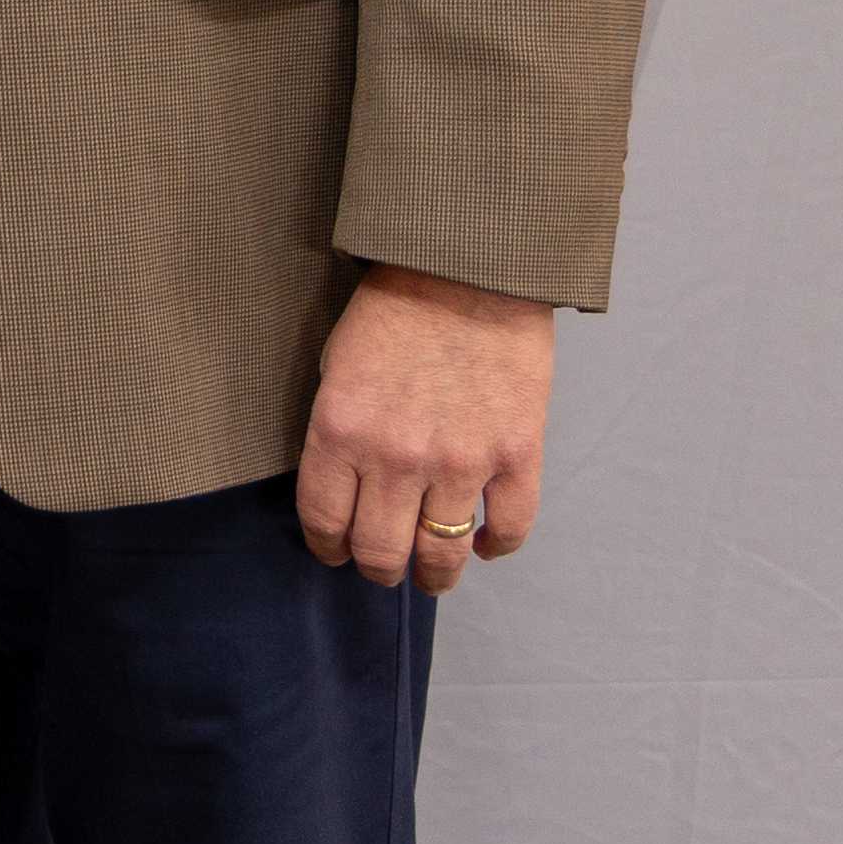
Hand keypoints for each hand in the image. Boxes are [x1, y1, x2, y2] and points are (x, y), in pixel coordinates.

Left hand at [296, 267, 554, 594]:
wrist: (468, 269)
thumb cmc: (393, 309)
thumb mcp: (336, 365)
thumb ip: (339, 431)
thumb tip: (343, 485)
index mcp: (341, 432)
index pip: (326, 522)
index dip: (328, 548)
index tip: (335, 551)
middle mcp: (397, 458)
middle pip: (381, 553)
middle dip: (378, 569)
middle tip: (383, 567)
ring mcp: (461, 461)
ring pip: (442, 555)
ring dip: (435, 574)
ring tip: (432, 573)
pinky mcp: (516, 454)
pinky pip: (509, 529)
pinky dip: (496, 547)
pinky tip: (485, 544)